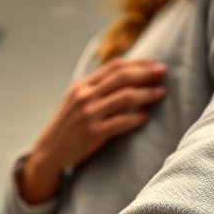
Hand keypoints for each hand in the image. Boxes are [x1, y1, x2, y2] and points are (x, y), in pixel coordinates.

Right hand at [19, 58, 166, 203]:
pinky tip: (147, 116)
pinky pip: (122, 122)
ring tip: (161, 93)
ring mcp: (89, 115)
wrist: (50, 150)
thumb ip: (96, 87)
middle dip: (146, 74)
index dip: (137, 63)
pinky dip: (138, 118)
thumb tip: (128, 75)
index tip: (153, 63)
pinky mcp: (93, 133)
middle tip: (163, 73)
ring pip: (126, 98)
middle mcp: (84, 96)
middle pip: (122, 78)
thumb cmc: (68, 125)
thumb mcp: (76, 99)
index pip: (113, 66)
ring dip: (147, 94)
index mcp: (81, 85)